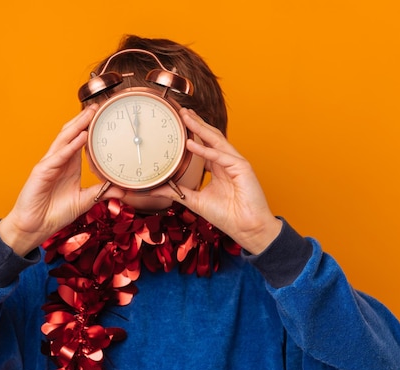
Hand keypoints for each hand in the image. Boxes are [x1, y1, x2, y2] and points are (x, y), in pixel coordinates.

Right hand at [0, 105, 123, 255]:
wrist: (35, 228)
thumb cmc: (55, 213)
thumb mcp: (84, 201)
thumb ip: (101, 193)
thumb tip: (122, 189)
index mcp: (69, 165)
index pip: (80, 141)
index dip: (91, 128)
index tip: (104, 117)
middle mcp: (59, 161)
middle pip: (72, 134)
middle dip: (84, 119)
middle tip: (99, 106)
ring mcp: (49, 165)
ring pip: (64, 140)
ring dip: (77, 125)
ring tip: (90, 113)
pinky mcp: (41, 172)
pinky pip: (58, 157)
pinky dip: (70, 146)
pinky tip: (81, 137)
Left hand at [152, 108, 281, 253]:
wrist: (247, 228)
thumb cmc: (227, 216)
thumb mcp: (194, 201)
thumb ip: (175, 192)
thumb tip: (153, 189)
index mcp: (218, 168)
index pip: (203, 145)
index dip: (192, 133)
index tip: (178, 123)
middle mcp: (226, 162)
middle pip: (210, 137)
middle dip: (195, 123)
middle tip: (180, 111)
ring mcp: (235, 163)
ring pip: (216, 140)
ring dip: (200, 128)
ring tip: (186, 117)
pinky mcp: (242, 167)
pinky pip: (220, 156)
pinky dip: (205, 150)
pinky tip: (191, 143)